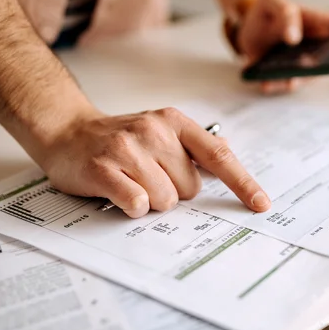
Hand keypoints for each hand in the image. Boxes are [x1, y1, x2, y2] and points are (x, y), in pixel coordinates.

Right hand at [36, 107, 270, 217]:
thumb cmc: (119, 137)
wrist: (66, 131)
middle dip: (174, 192)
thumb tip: (228, 149)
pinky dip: (133, 207)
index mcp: (174, 122)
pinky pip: (137, 203)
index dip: (242, 183)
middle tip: (148, 177)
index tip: (261, 204)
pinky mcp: (104, 168)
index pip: (218, 156)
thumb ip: (194, 144)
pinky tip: (120, 193)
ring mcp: (128, 148)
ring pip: (166, 200)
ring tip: (131, 182)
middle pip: (191, 188)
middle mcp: (154, 130)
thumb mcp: (160, 130)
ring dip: (152, 201)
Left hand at [237, 0, 328, 93]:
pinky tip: (267, 83)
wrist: (246, 26)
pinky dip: (275, 84)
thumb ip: (284, 12)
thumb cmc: (266, 11)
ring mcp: (301, 63)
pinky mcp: (284, 75)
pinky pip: (283, 84)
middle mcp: (314, 47)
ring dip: (299, 80)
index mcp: (316, 24)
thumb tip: (293, 36)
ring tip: (291, 80)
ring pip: (307, 76)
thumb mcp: (272, 1)